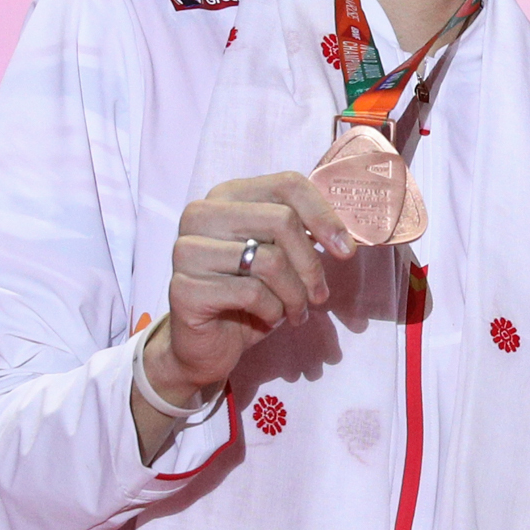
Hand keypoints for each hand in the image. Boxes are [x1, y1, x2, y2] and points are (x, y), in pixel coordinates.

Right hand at [146, 172, 355, 406]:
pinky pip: (251, 293)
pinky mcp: (183, 288)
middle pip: (282, 220)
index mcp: (227, 196)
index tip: (346, 250)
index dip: (324, 216)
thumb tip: (345, 235)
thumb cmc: (248, 294)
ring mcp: (186, 250)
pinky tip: (269, 319)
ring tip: (297, 312)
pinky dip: (273, 311)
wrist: (206, 343)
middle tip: (319, 294)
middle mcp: (200, 214)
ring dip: (295, 295)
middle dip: (311, 264)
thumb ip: (301, 232)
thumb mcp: (278, 256)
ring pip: (270, 260)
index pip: (287, 185)